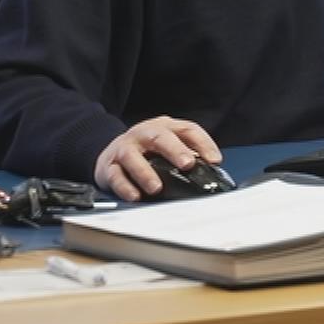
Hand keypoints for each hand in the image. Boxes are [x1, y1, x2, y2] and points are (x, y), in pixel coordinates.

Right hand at [94, 117, 222, 200]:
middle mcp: (144, 134)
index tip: (214, 161)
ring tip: (156, 188)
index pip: (188, 130)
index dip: (203, 144)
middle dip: (175, 150)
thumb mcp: (169, 145)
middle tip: (187, 164)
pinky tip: (135, 196)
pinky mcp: (109, 166)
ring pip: (132, 156)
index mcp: (165, 127)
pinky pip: (115, 176)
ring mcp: (125, 148)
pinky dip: (125, 187)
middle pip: (159, 137)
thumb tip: (209, 172)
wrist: (112, 151)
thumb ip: (188, 154)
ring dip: (145, 172)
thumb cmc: (148, 150)